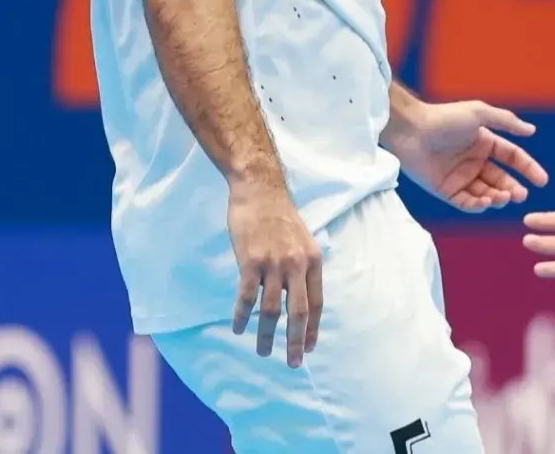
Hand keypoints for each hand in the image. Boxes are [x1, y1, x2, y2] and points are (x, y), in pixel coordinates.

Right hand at [226, 180, 321, 367]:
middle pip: (298, 313)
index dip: (314, 329)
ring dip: (267, 336)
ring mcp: (274, 264)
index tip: (310, 348)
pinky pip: (247, 297)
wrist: (260, 190)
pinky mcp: (251, 261)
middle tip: (293, 363)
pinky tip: (238, 329)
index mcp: (313, 261)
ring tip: (263, 352)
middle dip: (296, 342)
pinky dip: (242, 316)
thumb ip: (303, 266)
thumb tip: (301, 294)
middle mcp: (297, 265)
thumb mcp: (303, 240)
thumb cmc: (280, 216)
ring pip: (271, 310)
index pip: (317, 303)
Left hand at [387, 99, 548, 211]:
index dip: (529, 169)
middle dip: (514, 189)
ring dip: (498, 197)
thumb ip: (507, 122)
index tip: (543, 181)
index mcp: (485, 143)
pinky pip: (466, 203)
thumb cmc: (444, 118)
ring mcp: (460, 177)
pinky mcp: (445, 191)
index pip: (513, 158)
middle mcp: (475, 161)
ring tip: (503, 197)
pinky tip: (486, 202)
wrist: (411, 130)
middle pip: (502, 180)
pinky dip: (478, 205)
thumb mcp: (479, 113)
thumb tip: (532, 131)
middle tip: (521, 196)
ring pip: (486, 194)